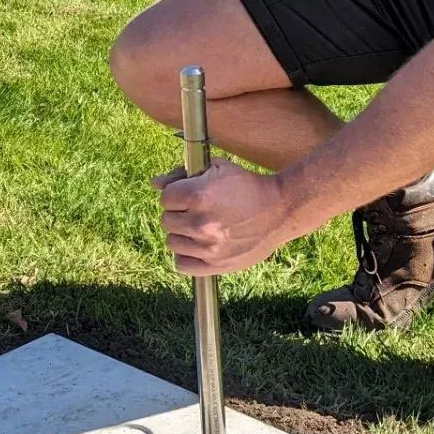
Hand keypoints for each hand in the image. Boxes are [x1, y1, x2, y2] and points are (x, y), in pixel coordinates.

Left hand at [154, 159, 300, 274]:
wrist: (280, 209)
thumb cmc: (247, 185)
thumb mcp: (217, 169)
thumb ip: (181, 174)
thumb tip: (154, 183)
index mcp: (198, 195)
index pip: (165, 198)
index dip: (176, 194)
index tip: (189, 195)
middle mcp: (200, 223)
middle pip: (166, 220)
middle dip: (179, 213)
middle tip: (198, 211)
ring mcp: (208, 247)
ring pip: (172, 242)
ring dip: (182, 234)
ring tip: (201, 228)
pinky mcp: (216, 265)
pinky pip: (182, 265)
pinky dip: (186, 256)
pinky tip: (199, 246)